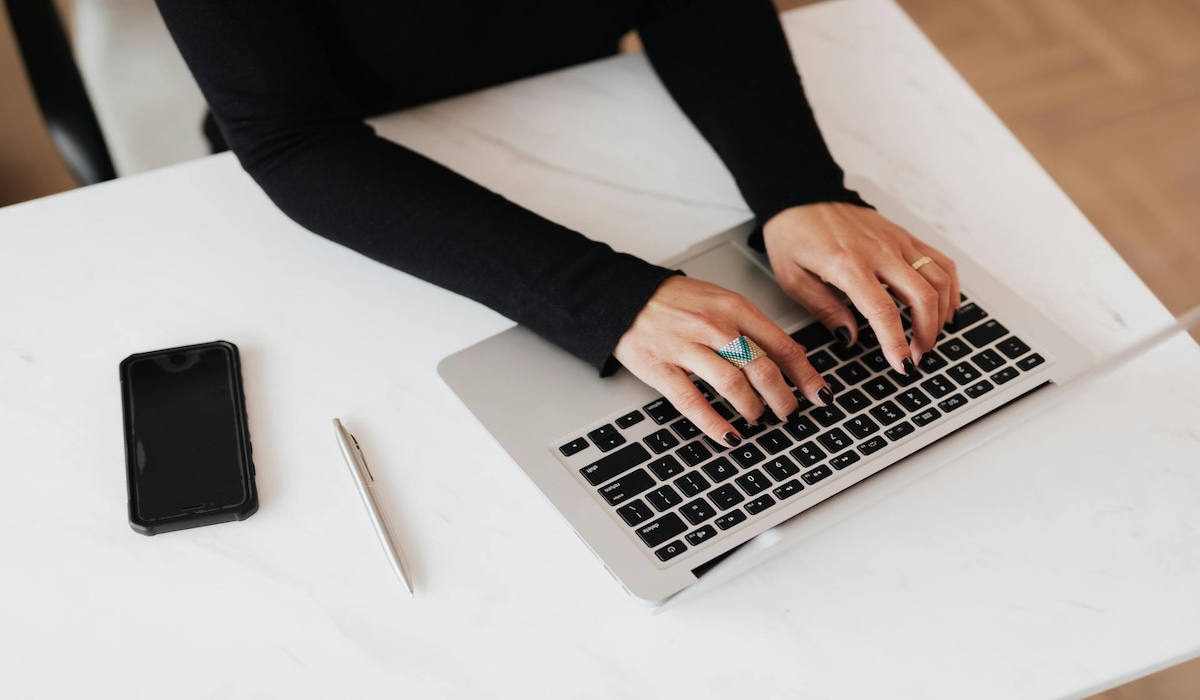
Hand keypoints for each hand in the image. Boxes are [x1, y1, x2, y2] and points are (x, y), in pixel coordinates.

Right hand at [612, 276, 829, 446]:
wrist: (625, 296)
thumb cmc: (676, 302)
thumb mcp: (721, 301)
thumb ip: (753, 327)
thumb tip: (790, 356)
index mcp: (734, 308)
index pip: (782, 345)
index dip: (805, 375)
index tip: (818, 393)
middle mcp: (714, 327)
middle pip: (762, 369)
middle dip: (782, 398)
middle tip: (788, 412)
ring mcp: (687, 348)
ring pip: (733, 385)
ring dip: (752, 409)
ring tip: (756, 418)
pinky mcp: (662, 368)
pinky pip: (693, 401)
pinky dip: (715, 423)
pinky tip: (729, 435)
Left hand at [763, 202, 959, 373]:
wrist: (801, 194)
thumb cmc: (793, 235)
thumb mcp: (794, 280)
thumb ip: (826, 310)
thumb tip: (851, 338)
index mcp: (848, 265)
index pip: (884, 311)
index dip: (897, 343)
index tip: (903, 365)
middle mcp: (879, 251)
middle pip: (923, 296)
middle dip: (927, 334)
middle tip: (916, 356)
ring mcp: (896, 241)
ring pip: (939, 279)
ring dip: (941, 314)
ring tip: (928, 337)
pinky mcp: (904, 235)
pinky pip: (940, 260)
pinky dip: (950, 287)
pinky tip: (944, 307)